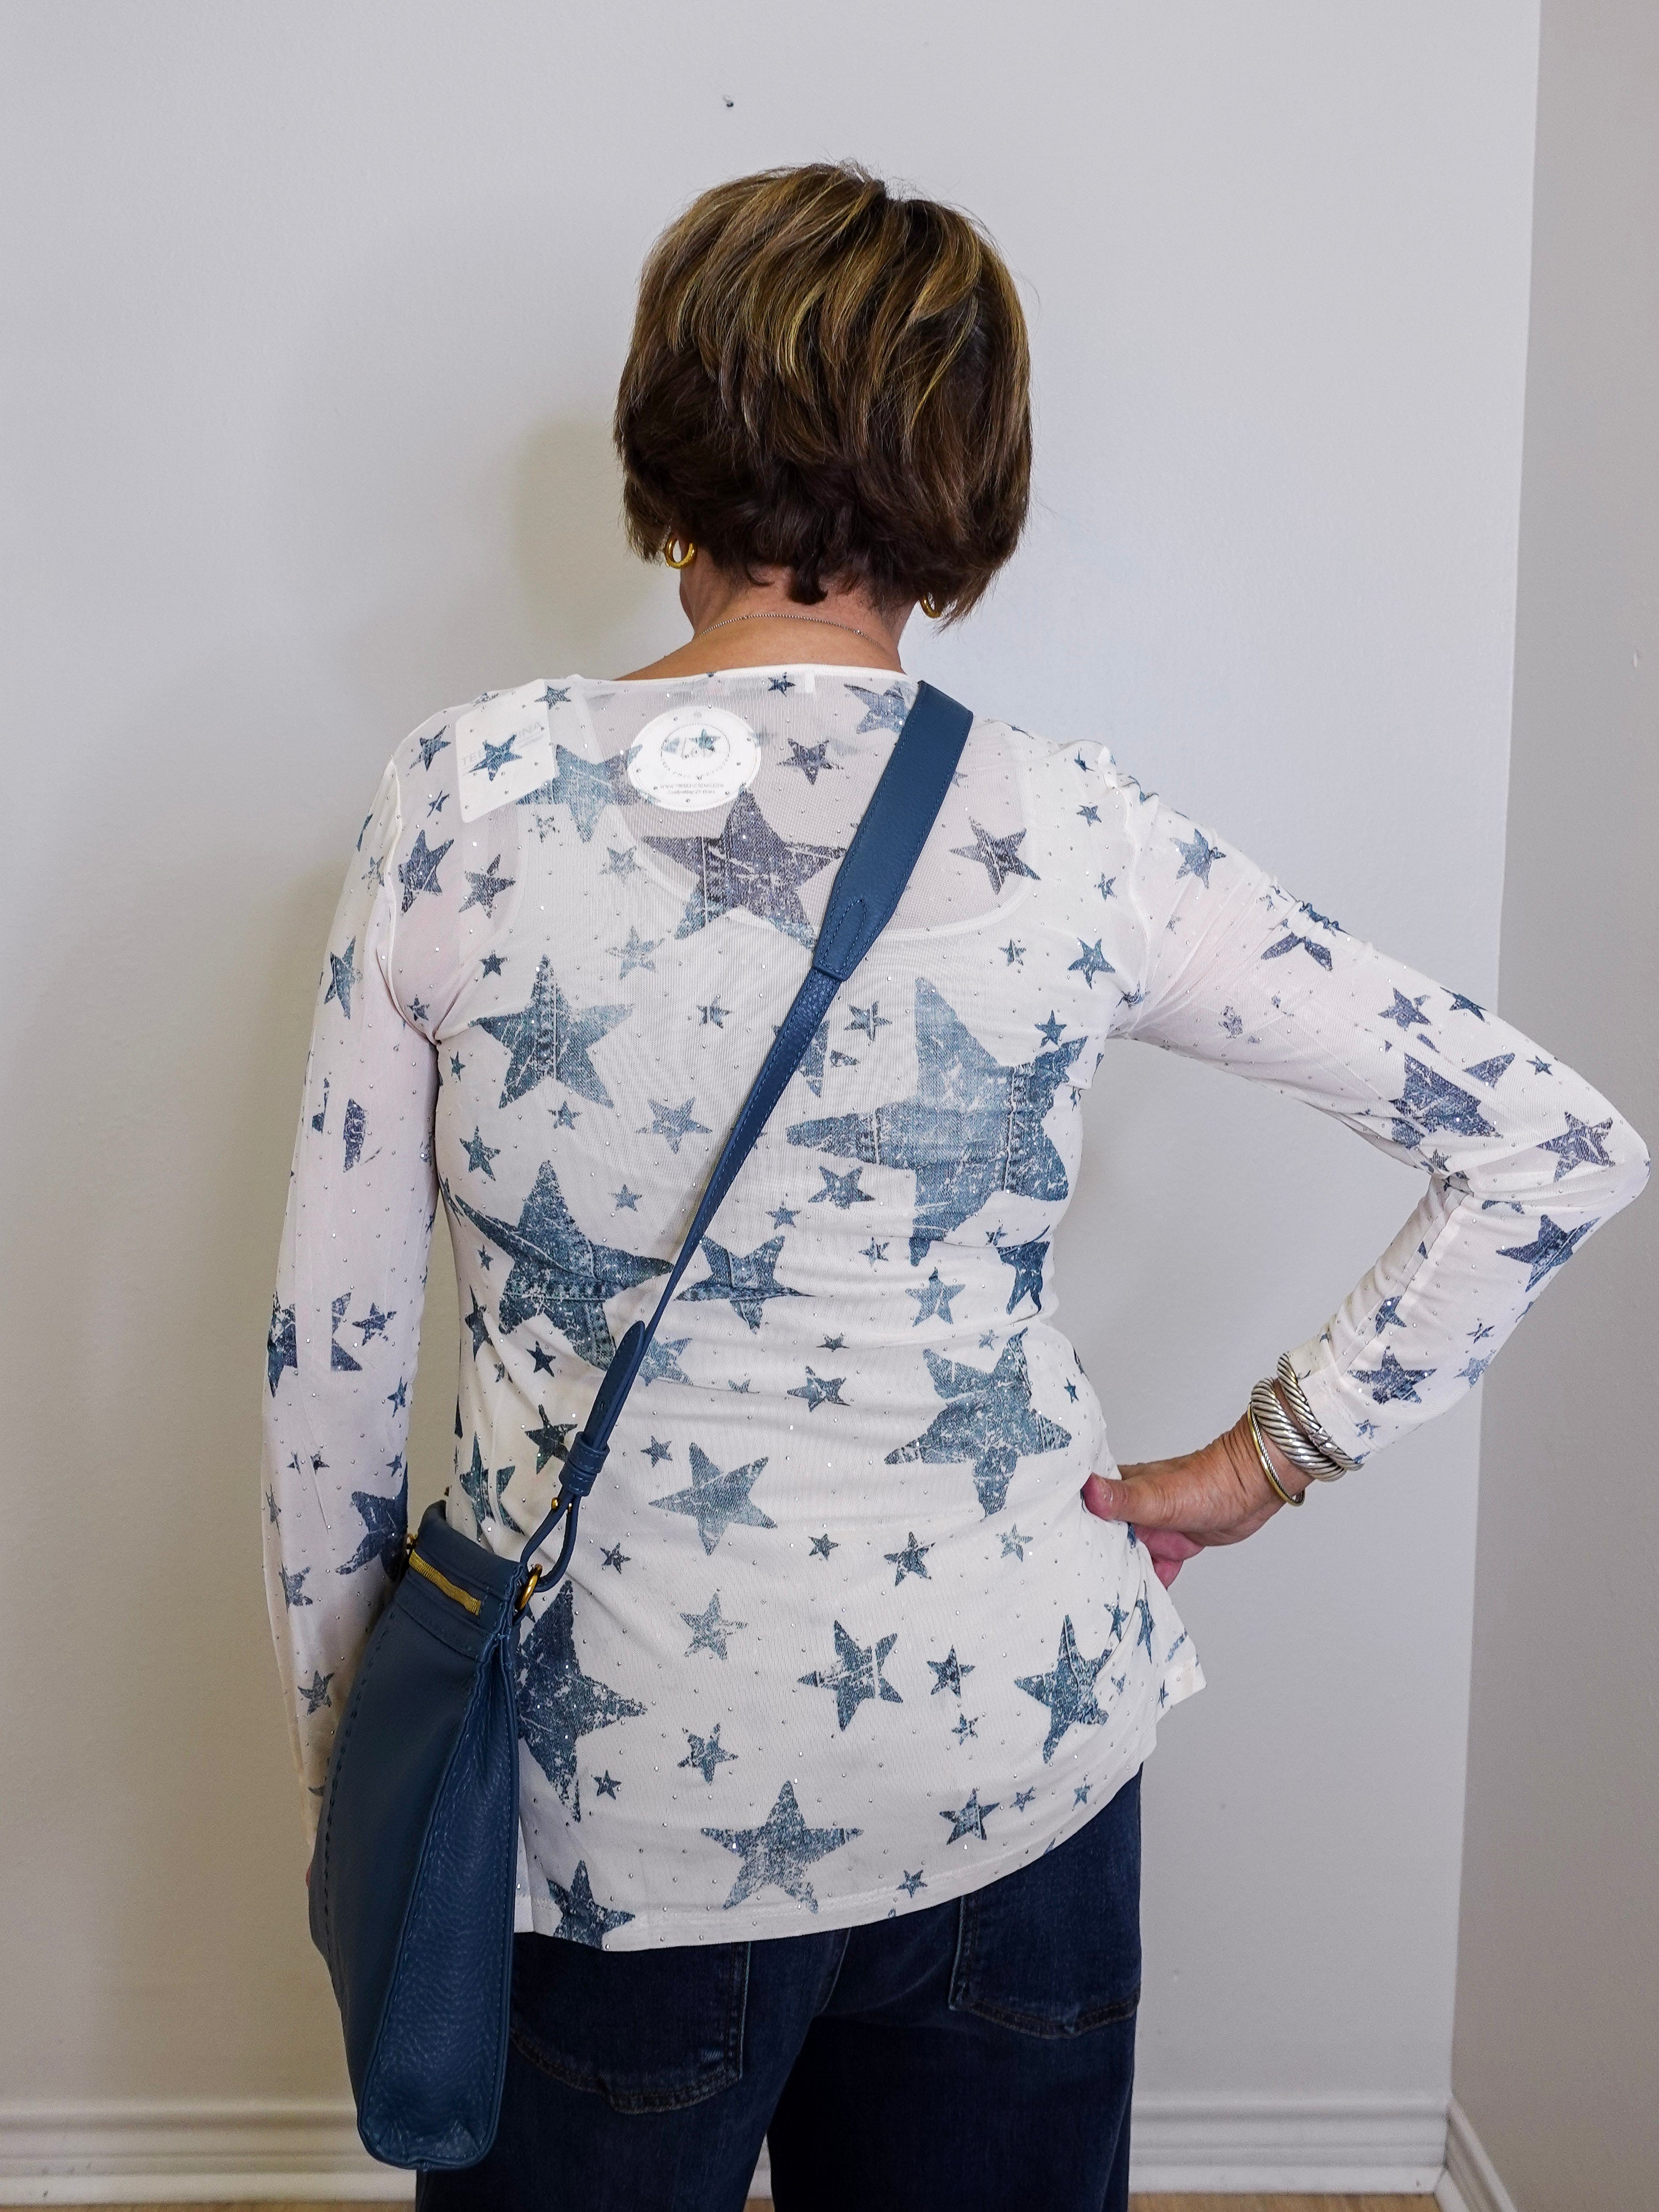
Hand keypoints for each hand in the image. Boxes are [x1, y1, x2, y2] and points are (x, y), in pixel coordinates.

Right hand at [1082, 1412, 1306, 1587]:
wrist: (1252, 1490)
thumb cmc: (1207, 1482)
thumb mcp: (1159, 1495)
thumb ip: (1123, 1498)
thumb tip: (1087, 1490)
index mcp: (1120, 1489)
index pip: (1084, 1511)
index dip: (1069, 1532)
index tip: (1049, 1556)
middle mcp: (1131, 1508)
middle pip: (1104, 1540)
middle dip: (1096, 1562)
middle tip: (1078, 1592)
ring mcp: (1152, 1526)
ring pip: (1129, 1557)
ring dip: (1124, 1576)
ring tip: (1109, 1601)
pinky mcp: (1171, 1543)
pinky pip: (1153, 1568)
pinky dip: (1150, 1581)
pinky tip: (1142, 1597)